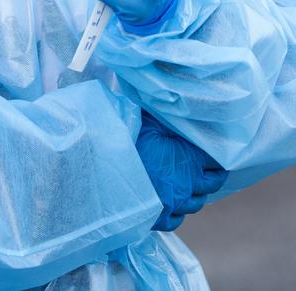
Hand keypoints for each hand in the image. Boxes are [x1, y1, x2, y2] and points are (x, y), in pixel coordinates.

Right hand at [136, 111, 228, 230]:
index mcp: (191, 160)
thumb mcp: (154, 122)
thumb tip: (178, 111)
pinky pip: (177, 219)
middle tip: (212, 170)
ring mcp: (175, 203)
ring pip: (196, 203)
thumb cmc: (133, 139)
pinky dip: (178, 213)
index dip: (218, 156)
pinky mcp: (160, 217)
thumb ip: (170, 122)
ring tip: (192, 187)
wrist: (112, 164)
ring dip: (196, 194)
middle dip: (214, 176)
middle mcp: (189, 184)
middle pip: (212, 184)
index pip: (216, 160)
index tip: (218, 152)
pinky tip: (174, 205)